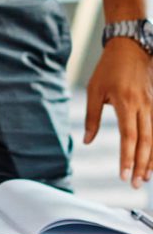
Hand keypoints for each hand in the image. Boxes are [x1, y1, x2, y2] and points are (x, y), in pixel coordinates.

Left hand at [84, 38, 152, 186]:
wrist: (130, 48)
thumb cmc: (109, 68)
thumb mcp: (94, 89)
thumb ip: (92, 116)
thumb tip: (87, 141)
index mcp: (126, 103)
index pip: (129, 137)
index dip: (127, 158)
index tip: (124, 175)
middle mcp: (143, 106)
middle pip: (146, 142)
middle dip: (142, 165)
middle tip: (136, 184)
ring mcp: (152, 105)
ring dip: (151, 160)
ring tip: (146, 179)